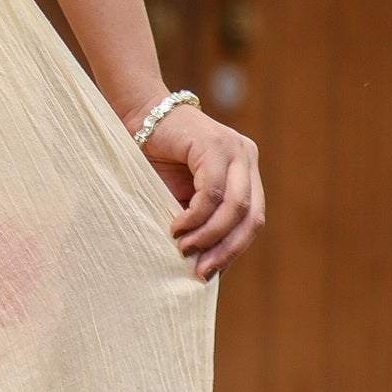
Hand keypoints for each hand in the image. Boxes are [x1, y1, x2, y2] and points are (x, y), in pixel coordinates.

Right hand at [134, 103, 263, 280]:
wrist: (139, 119)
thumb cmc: (158, 161)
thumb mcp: (185, 198)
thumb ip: (202, 222)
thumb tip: (208, 266)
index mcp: (246, 172)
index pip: (253, 220)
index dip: (234, 249)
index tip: (210, 272)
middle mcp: (247, 158)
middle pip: (252, 216)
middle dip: (227, 248)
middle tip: (202, 271)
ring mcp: (235, 149)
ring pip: (235, 206)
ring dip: (209, 234)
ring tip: (184, 247)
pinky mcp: (215, 144)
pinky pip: (213, 192)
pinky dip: (195, 216)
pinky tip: (177, 226)